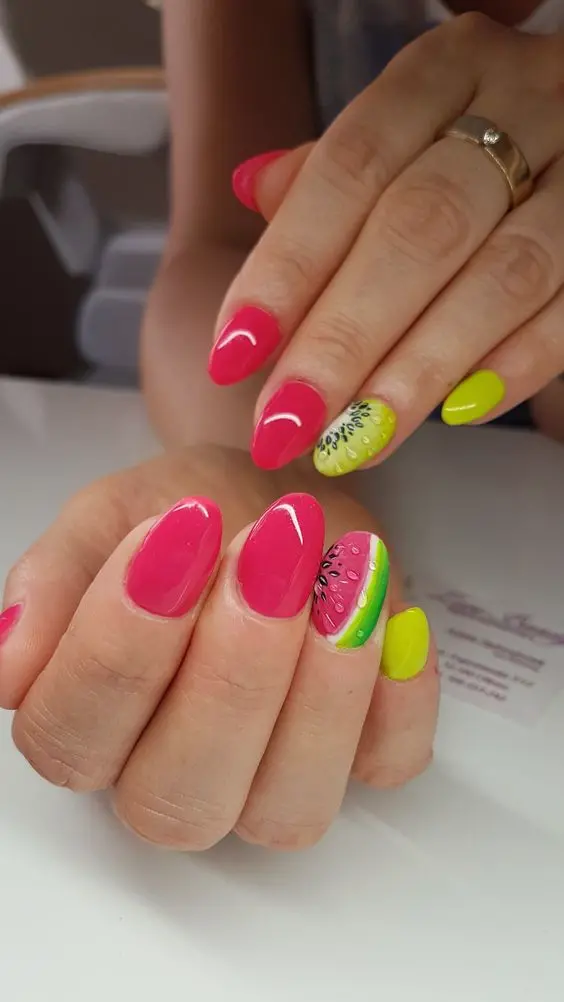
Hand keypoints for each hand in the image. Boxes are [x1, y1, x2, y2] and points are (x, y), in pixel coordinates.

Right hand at [0, 447, 437, 849]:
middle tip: (267, 551)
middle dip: (230, 672)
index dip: (121, 642)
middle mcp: (173, 774)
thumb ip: (55, 578)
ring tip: (340, 576)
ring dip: (321, 691)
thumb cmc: (193, 512)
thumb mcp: (110, 515)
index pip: (74, 735)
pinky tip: (390, 614)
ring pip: (286, 810)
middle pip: (179, 796)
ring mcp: (272, 781)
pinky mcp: (364, 760)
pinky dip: (400, 696)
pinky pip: (389, 766)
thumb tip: (8, 660)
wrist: (282, 497)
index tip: (173, 530)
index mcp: (93, 720)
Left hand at [209, 14, 563, 475]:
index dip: (287, 266)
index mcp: (446, 71)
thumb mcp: (408, 129)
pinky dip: (515, 367)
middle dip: (343, 337)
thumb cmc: (483, 140)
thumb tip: (251, 189)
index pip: (349, 169)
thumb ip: (334, 170)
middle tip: (288, 422)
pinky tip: (457, 414)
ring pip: (503, 277)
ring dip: (421, 369)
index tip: (234, 353)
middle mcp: (525, 103)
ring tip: (359, 439)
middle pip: (420, 228)